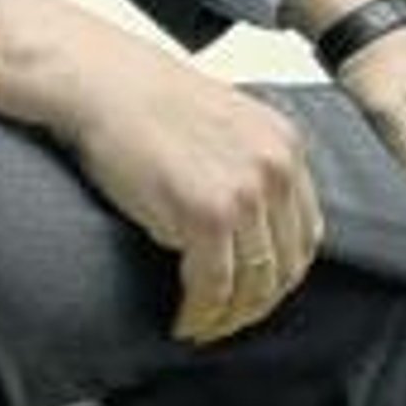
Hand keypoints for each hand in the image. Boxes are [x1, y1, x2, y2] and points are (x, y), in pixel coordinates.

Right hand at [0, 0, 324, 345]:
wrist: (100, 82)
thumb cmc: (145, 98)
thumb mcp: (223, 121)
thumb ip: (249, 163)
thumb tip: (252, 226)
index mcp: (284, 144)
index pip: (305, 232)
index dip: (280, 271)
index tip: (256, 289)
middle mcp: (275, 169)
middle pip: (285, 264)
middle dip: (257, 301)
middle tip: (228, 317)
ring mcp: (244, 194)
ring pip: (252, 284)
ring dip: (229, 316)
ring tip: (203, 324)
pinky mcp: (206, 217)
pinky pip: (214, 288)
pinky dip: (200, 314)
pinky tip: (183, 319)